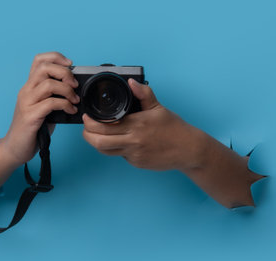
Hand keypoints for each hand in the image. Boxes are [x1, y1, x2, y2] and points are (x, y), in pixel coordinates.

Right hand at [0, 52, 79, 166]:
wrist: (15, 148)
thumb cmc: (32, 129)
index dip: (56, 57)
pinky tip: (71, 111)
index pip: (39, 60)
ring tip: (74, 100)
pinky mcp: (30, 116)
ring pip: (49, 84)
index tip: (70, 64)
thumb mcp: (44, 108)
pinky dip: (65, 105)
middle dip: (64, 73)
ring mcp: (27, 103)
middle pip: (45, 68)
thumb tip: (76, 90)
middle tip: (75, 85)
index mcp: (30, 86)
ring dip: (67, 90)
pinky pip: (50, 103)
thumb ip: (54, 96)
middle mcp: (26, 91)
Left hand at [82, 79, 206, 170]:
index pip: (104, 125)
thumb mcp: (158, 107)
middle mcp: (133, 141)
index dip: (90, 122)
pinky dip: (116, 148)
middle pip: (99, 141)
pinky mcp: (136, 163)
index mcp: (136, 124)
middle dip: (87, 134)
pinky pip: (120, 155)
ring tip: (97, 134)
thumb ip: (143, 94)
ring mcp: (134, 154)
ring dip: (97, 142)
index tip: (87, 116)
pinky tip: (120, 141)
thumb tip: (131, 82)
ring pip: (106, 151)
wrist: (188, 150)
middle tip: (87, 127)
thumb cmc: (174, 128)